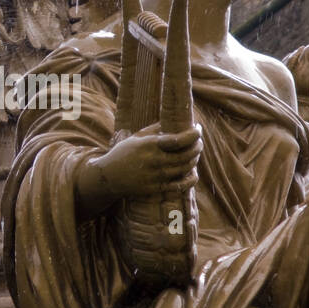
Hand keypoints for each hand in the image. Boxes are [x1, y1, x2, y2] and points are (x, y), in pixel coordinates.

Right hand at [75, 123, 201, 218]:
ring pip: (185, 168)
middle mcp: (155, 161)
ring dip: (194, 160)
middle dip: (197, 147)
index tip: (198, 128)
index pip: (179, 139)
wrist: (109, 177)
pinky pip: (180, 186)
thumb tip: (172, 119)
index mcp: (150, 145)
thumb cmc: (123, 153)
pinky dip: (190, 180)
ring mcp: (157, 176)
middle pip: (186, 155)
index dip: (194, 134)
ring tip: (195, 153)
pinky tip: (194, 174)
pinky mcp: (157, 188)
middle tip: (199, 142)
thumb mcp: (136, 137)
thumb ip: (155, 129)